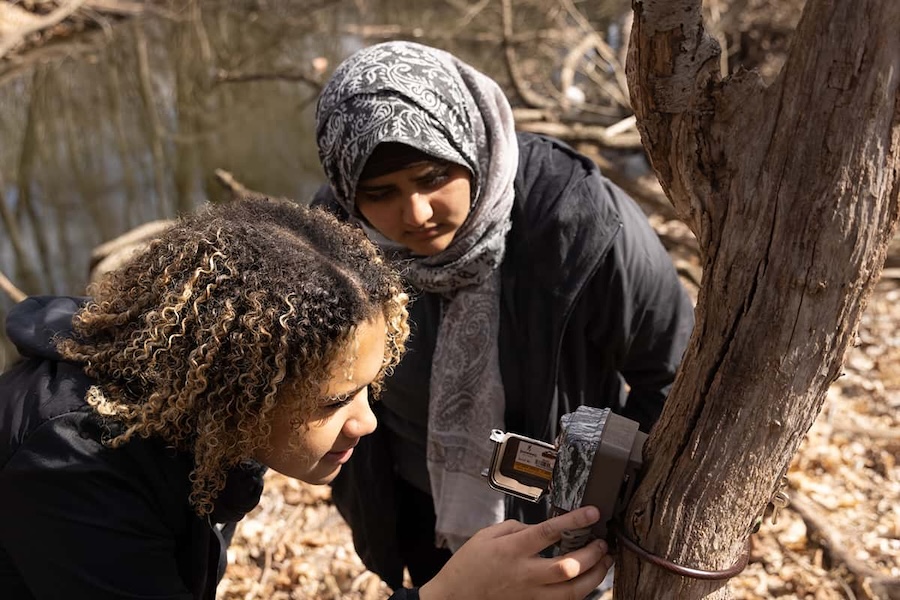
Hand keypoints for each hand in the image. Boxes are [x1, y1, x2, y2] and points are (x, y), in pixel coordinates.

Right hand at [418, 505, 613, 599]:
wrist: (455, 597)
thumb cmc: (469, 564)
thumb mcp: (487, 535)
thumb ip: (516, 527)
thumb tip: (541, 528)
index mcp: (513, 549)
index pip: (550, 532)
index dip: (575, 521)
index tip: (593, 512)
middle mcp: (525, 574)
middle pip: (568, 567)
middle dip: (593, 554)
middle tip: (603, 542)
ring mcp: (530, 594)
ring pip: (572, 591)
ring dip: (595, 576)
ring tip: (604, 562)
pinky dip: (580, 592)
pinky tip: (587, 581)